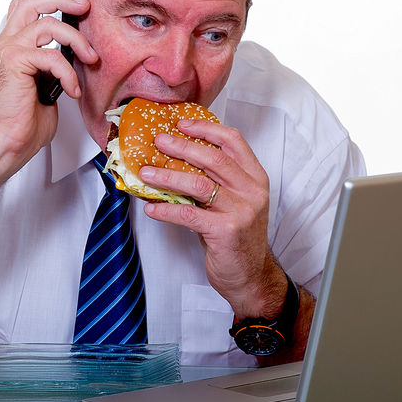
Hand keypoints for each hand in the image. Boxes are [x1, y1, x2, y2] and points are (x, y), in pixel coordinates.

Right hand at [0, 0, 94, 173]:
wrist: (8, 142)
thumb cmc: (26, 119)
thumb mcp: (46, 83)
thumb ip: (54, 61)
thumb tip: (77, 50)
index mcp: (10, 45)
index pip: (24, 3)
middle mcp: (5, 43)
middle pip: (30, 2)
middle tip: (85, 5)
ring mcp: (7, 52)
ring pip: (46, 24)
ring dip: (76, 39)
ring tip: (91, 58)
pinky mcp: (14, 64)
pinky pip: (50, 55)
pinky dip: (68, 73)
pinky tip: (72, 90)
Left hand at [139, 118, 281, 318]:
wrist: (251, 277)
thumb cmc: (238, 238)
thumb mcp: (234, 203)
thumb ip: (216, 181)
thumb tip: (175, 160)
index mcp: (255, 178)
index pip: (233, 141)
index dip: (206, 129)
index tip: (181, 124)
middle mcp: (252, 191)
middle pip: (213, 158)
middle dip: (181, 146)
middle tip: (157, 142)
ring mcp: (241, 211)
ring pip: (199, 184)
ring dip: (168, 176)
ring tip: (146, 173)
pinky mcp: (226, 232)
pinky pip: (189, 214)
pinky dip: (166, 210)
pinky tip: (151, 208)